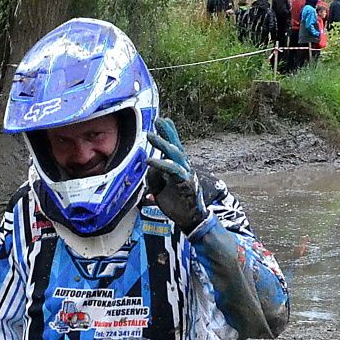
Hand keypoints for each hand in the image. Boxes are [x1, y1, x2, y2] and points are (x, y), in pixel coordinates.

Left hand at [143, 118, 207, 234]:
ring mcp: (186, 174)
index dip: (169, 133)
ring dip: (162, 144)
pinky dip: (160, 164)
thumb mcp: (159, 189)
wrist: (190, 219)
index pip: (174, 146)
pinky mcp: (185, 183)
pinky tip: (150, 160)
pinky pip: (172, 170)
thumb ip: (154, 177)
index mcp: (179, 167)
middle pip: (176, 146)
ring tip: (151, 135)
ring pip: (175, 154)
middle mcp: (185, 167)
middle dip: (167, 132)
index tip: (162, 120)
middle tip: (158, 120)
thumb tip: (149, 167)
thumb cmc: (176, 204)